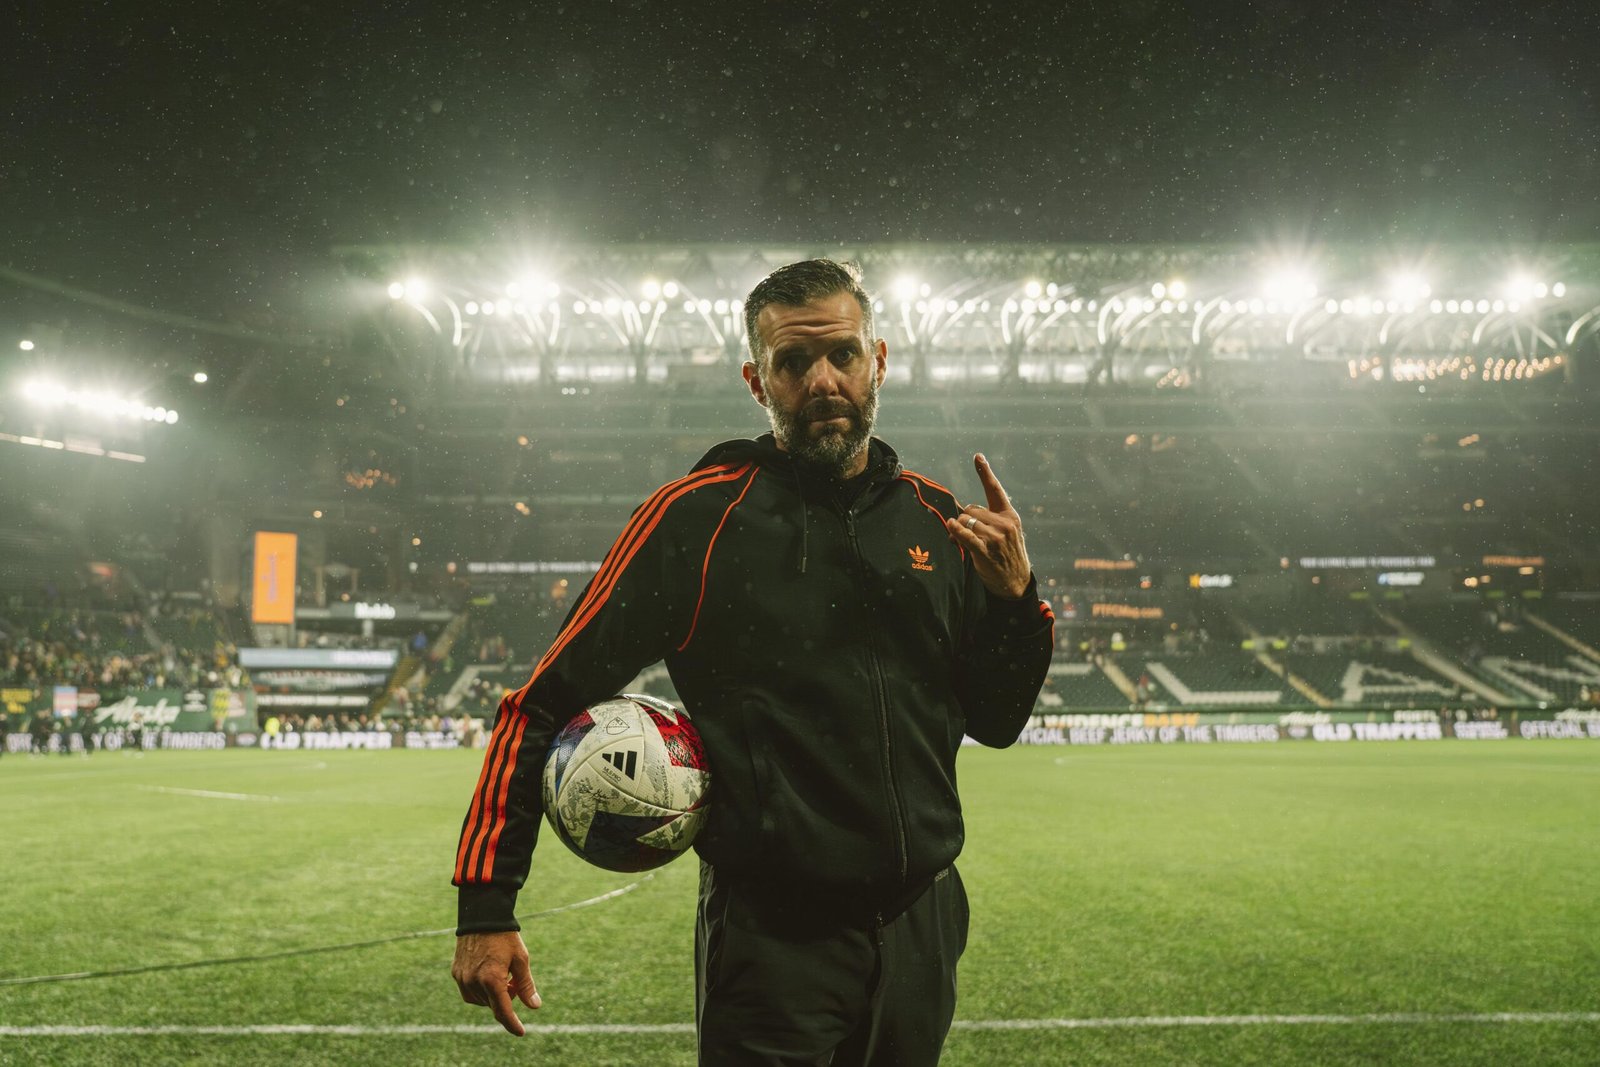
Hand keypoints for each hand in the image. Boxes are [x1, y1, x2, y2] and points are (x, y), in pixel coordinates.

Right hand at [452, 930, 540, 1035]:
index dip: (512, 1024)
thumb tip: (534, 1006)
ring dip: (492, 995)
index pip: (503, 1011)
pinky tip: (488, 975)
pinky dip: (480, 990)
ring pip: (480, 1000)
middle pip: (493, 1004)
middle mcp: (474, 982)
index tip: (521, 1032)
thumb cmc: (505, 936)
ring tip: (501, 975)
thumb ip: (526, 985)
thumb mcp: (521, 959)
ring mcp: (463, 978)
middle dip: (506, 999)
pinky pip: (469, 991)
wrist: (482, 916)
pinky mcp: (456, 973)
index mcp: (492, 980)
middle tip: (514, 983)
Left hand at [945, 453, 1032, 598]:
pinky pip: (964, 534)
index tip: (978, 456)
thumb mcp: (1006, 534)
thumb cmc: (1007, 556)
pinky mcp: (985, 550)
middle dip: (965, 519)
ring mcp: (995, 537)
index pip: (995, 490)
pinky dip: (955, 530)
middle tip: (964, 532)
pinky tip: (951, 530)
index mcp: (1010, 516)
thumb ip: (988, 521)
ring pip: (965, 520)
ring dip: (959, 529)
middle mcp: (1004, 523)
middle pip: (971, 509)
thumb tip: (959, 516)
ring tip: (962, 540)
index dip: (985, 472)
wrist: (1016, 583)